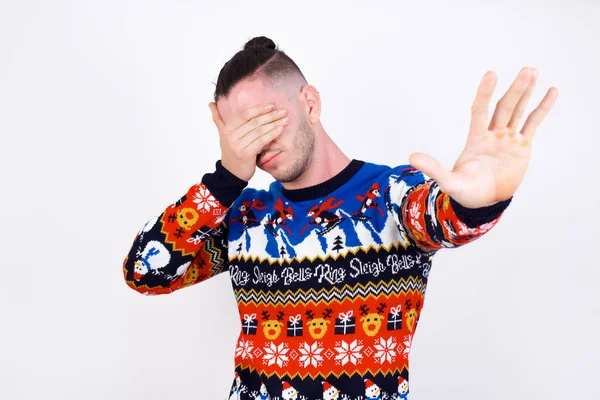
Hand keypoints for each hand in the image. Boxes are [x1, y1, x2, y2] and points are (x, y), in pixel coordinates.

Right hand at [208, 102, 288, 180]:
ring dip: (274, 124)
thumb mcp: (223, 135)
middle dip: (270, 115)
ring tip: (285, 119)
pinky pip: (261, 141)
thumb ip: (218, 119)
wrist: (231, 174)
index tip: (271, 105)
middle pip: (254, 121)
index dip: (258, 108)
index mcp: (227, 128)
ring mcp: (237, 145)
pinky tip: (280, 130)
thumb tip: (210, 103)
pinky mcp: (245, 154)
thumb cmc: (231, 152)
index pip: (244, 114)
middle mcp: (231, 136)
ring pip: (259, 130)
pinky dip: (272, 134)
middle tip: (283, 111)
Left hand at [409, 67, 558, 207]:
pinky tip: (551, 92)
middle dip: (515, 89)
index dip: (485, 93)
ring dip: (526, 92)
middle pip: (504, 107)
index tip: (492, 74)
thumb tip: (412, 157)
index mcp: (476, 139)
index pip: (480, 110)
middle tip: (527, 70)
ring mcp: (507, 139)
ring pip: (518, 111)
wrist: (483, 201)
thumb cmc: (465, 191)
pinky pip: (533, 123)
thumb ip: (434, 168)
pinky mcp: (521, 146)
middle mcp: (492, 134)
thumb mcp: (449, 181)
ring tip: (533, 72)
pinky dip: (542, 108)